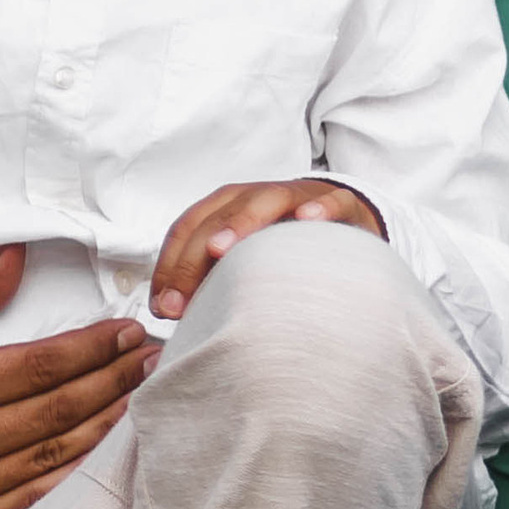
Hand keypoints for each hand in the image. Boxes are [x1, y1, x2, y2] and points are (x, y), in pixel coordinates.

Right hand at [0, 246, 153, 508]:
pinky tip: (90, 444)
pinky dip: (64, 470)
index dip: (92, 348)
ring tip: (137, 393)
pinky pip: (24, 499)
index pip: (39, 367)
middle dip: (112, 379)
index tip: (126, 329)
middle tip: (150, 356)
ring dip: (101, 422)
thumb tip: (15, 261)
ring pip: (49, 456)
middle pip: (56, 410)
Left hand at [151, 178, 386, 318]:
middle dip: (192, 257)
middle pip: (217, 216)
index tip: (163, 308)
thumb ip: (209, 280)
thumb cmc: (284, 248)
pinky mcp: (339, 203)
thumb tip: (169, 312)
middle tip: (179, 300)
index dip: (170, 267)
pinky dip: (319, 207)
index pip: (187, 228)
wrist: (345, 224)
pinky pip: (331, 201)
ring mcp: (298, 197)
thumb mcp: (244, 259)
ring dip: (241, 222)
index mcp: (228, 207)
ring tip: (220, 249)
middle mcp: (257, 196)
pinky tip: (308, 220)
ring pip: (266, 200)